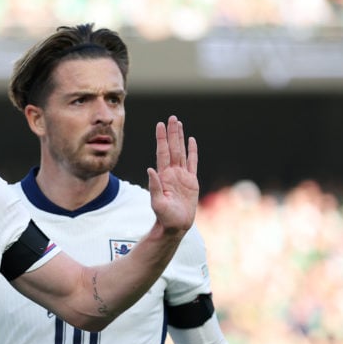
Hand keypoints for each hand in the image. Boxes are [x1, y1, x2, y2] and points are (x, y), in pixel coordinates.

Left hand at [147, 115, 198, 234]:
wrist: (175, 226)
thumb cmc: (165, 217)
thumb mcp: (157, 203)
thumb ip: (154, 187)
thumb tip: (150, 169)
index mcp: (163, 176)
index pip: (163, 152)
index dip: (162, 138)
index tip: (160, 125)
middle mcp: (172, 173)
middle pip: (173, 148)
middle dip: (172, 133)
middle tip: (172, 118)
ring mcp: (182, 176)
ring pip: (182, 152)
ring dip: (180, 138)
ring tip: (179, 124)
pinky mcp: (191, 181)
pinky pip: (193, 163)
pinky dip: (193, 151)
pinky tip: (192, 141)